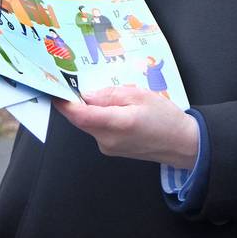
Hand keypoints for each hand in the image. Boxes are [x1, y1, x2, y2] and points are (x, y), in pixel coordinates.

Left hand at [54, 87, 198, 169]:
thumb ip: (113, 94)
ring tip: (123, 100)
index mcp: (116, 124)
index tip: (56, 92)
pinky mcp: (111, 150)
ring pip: (92, 124)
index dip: (65, 104)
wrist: (180, 143)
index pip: (80, 115)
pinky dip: (104, 118)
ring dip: (97, 110)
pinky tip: (124, 112)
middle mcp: (107, 140)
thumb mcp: (142, 96)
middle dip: (83, 103)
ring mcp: (107, 147)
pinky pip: (100, 130)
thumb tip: (88, 95)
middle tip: (93, 87)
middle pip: (84, 119)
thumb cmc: (165, 118)